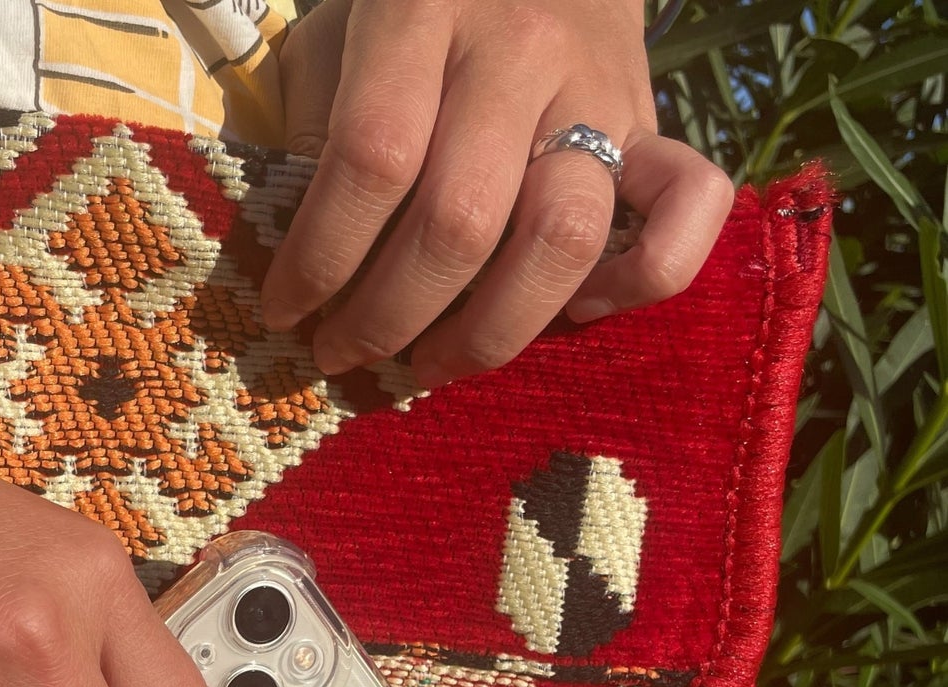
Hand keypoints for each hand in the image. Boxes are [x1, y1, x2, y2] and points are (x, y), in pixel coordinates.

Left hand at [263, 0, 734, 386]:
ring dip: (486, 332)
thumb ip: (314, 125)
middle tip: (340, 350)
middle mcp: (520, 49)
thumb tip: (304, 258)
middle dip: (386, 316)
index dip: (320, 257)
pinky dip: (638, 280)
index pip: (373, 158)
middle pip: (460, 221)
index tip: (285, 309)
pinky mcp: (655, 123)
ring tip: (427, 364)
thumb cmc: (415, 2)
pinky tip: (577, 311)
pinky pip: (689, 209)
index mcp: (422, 9)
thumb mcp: (339, 33)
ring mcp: (599, 89)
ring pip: (561, 239)